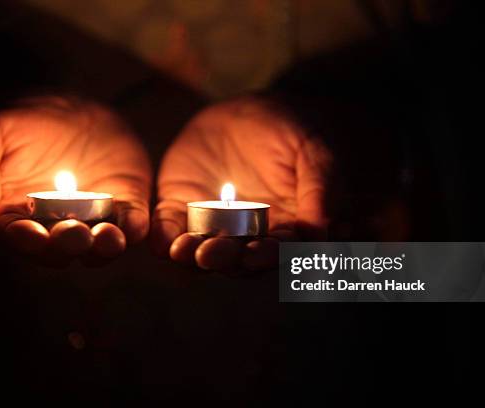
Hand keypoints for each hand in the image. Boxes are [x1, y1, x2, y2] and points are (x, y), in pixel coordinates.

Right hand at [0, 96, 150, 265]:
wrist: (77, 107)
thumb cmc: (27, 122)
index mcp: (16, 214)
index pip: (16, 236)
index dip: (23, 239)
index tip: (30, 234)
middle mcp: (56, 225)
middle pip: (60, 247)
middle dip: (67, 245)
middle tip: (74, 236)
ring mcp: (93, 219)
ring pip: (98, 244)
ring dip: (104, 246)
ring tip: (108, 239)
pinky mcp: (126, 206)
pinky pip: (132, 223)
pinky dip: (134, 228)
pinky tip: (134, 227)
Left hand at [150, 97, 331, 272]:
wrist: (248, 111)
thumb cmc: (290, 131)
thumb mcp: (312, 151)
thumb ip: (320, 189)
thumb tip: (321, 233)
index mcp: (284, 228)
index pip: (278, 251)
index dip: (267, 256)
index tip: (255, 254)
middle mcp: (247, 235)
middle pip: (237, 260)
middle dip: (225, 259)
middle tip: (212, 254)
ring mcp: (212, 224)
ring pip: (203, 251)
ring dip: (193, 256)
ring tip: (184, 251)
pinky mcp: (181, 208)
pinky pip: (170, 228)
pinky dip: (165, 238)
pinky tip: (163, 242)